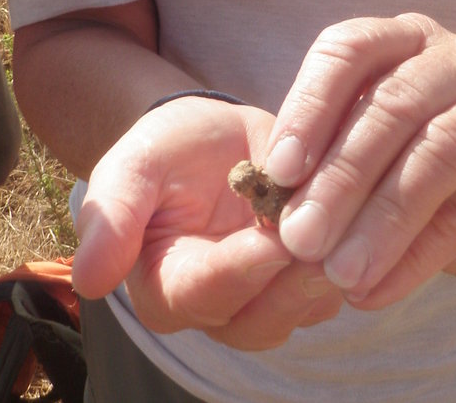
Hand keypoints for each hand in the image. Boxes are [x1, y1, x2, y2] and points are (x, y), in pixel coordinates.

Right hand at [72, 96, 343, 347]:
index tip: (272, 241)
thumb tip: (90, 281)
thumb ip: (110, 216)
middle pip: (259, 318)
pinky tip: (366, 223)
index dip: (239, 270)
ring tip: (354, 232)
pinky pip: (332, 286)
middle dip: (294, 282)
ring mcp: (264, 301)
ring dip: (327, 275)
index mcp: (164, 286)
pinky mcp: (303, 283)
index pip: (203, 293)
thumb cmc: (165, 150)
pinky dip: (351, 260)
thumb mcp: (133, 165)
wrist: (211, 137)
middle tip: (327, 242)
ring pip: (301, 310)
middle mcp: (216, 309)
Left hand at [262, 14, 455, 308]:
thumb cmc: (432, 183)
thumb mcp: (373, 161)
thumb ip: (329, 164)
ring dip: (378, 220)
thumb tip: (271, 206)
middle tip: (298, 239)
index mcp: (409, 38)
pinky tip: (375, 291)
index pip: (349, 48)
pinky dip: (414, 256)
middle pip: (391, 105)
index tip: (275, 171)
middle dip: (338, 177)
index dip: (309, 106)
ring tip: (337, 274)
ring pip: (434, 155)